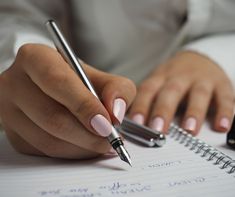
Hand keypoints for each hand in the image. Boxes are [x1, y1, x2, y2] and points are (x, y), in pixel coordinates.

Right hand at [0, 44, 135, 158]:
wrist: (59, 90)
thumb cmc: (80, 82)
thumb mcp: (103, 77)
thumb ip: (118, 90)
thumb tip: (115, 114)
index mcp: (35, 58)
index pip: (58, 82)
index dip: (84, 105)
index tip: (107, 123)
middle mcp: (15, 83)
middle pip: (52, 116)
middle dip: (88, 134)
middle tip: (111, 139)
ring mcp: (9, 112)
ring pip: (49, 140)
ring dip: (82, 147)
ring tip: (103, 143)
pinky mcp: (15, 135)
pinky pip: (45, 152)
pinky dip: (72, 153)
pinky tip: (85, 145)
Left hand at [128, 51, 233, 134]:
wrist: (199, 59)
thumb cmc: (173, 77)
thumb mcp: (158, 82)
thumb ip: (147, 100)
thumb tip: (130, 124)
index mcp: (161, 77)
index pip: (148, 90)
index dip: (142, 105)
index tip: (136, 123)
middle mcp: (180, 77)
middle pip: (171, 92)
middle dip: (164, 110)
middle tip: (158, 129)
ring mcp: (201, 80)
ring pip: (198, 94)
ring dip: (193, 112)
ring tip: (189, 130)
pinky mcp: (221, 84)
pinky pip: (225, 98)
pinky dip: (224, 112)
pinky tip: (221, 126)